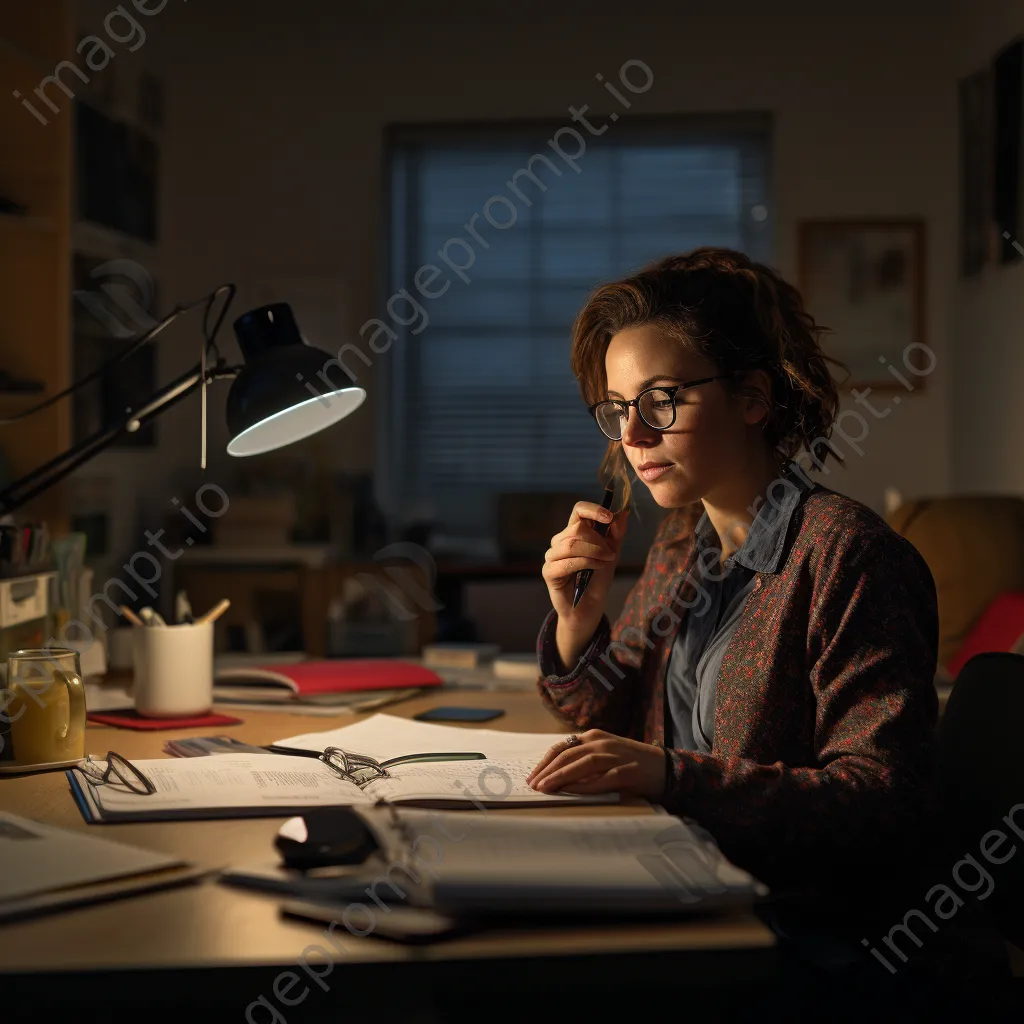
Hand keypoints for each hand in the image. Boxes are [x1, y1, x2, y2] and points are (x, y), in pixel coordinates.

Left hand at [525, 729, 665, 800]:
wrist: (665, 767)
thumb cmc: (630, 763)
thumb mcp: (604, 755)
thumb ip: (583, 760)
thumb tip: (557, 775)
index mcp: (594, 736)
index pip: (562, 747)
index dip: (545, 762)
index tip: (533, 776)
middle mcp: (602, 742)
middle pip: (567, 754)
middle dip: (547, 770)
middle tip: (534, 785)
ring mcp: (614, 755)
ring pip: (580, 764)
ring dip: (560, 776)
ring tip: (546, 788)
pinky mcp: (626, 770)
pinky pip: (600, 779)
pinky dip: (584, 786)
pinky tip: (571, 792)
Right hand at [541, 500, 628, 634]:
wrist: (590, 606)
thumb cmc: (598, 579)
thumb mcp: (612, 553)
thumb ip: (616, 533)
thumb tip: (623, 512)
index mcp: (574, 532)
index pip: (578, 511)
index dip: (593, 510)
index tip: (609, 517)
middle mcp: (560, 541)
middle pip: (577, 528)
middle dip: (599, 540)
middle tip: (610, 554)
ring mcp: (552, 556)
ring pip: (572, 543)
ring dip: (594, 552)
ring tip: (605, 562)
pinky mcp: (549, 571)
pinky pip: (567, 561)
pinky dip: (586, 563)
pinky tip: (596, 568)